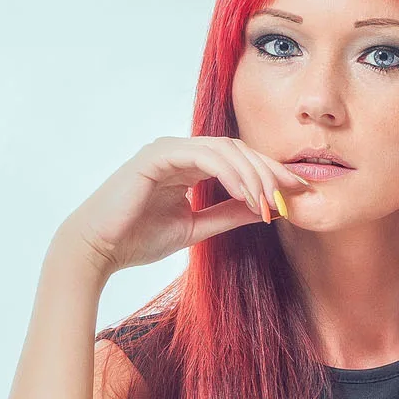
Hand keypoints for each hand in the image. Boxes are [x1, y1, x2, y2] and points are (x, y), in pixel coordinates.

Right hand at [57, 137, 312, 276]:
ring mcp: (169, 149)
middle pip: (239, 150)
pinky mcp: (158, 155)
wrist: (99, 249)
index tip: (299, 193)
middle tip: (296, 193)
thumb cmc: (138, 240)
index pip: (239, 161)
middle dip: (271, 171)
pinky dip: (232, 175)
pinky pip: (205, 157)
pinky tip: (248, 196)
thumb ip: (227, 215)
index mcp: (189, 165)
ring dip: (255, 176)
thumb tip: (263, 210)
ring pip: (227, 150)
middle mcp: (181, 151)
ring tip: (273, 202)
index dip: (271, 175)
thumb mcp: (195, 228)